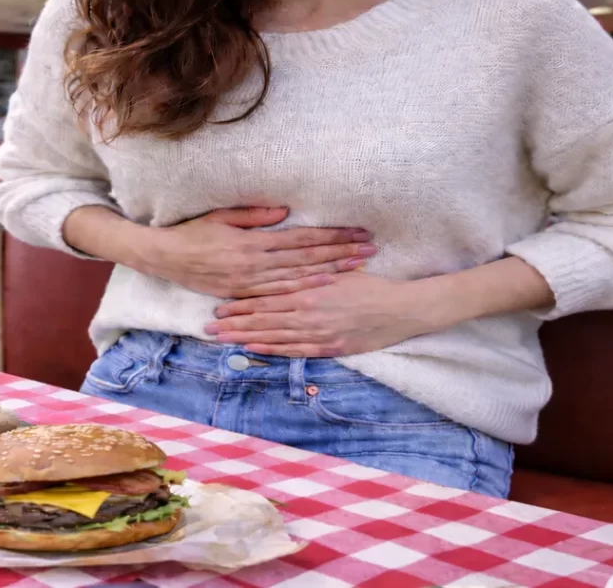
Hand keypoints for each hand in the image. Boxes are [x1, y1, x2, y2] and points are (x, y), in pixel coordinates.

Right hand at [131, 207, 376, 298]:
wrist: (164, 258)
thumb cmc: (192, 232)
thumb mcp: (222, 216)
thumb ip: (254, 215)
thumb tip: (284, 212)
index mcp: (252, 243)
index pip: (301, 240)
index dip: (331, 236)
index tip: (355, 232)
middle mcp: (254, 265)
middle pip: (306, 260)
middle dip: (340, 254)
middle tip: (369, 249)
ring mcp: (249, 283)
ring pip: (298, 279)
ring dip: (329, 273)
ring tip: (356, 267)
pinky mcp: (242, 295)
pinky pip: (279, 295)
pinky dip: (303, 292)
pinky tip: (323, 288)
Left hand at [204, 272, 455, 356]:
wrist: (401, 309)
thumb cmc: (373, 286)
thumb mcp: (341, 271)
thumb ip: (314, 270)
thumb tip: (293, 262)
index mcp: (309, 289)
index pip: (267, 297)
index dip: (242, 303)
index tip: (221, 305)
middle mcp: (308, 311)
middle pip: (264, 317)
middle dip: (235, 322)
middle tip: (211, 326)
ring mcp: (317, 332)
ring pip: (274, 335)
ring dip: (246, 337)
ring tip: (224, 339)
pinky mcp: (328, 347)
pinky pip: (294, 350)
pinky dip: (272, 349)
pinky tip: (255, 349)